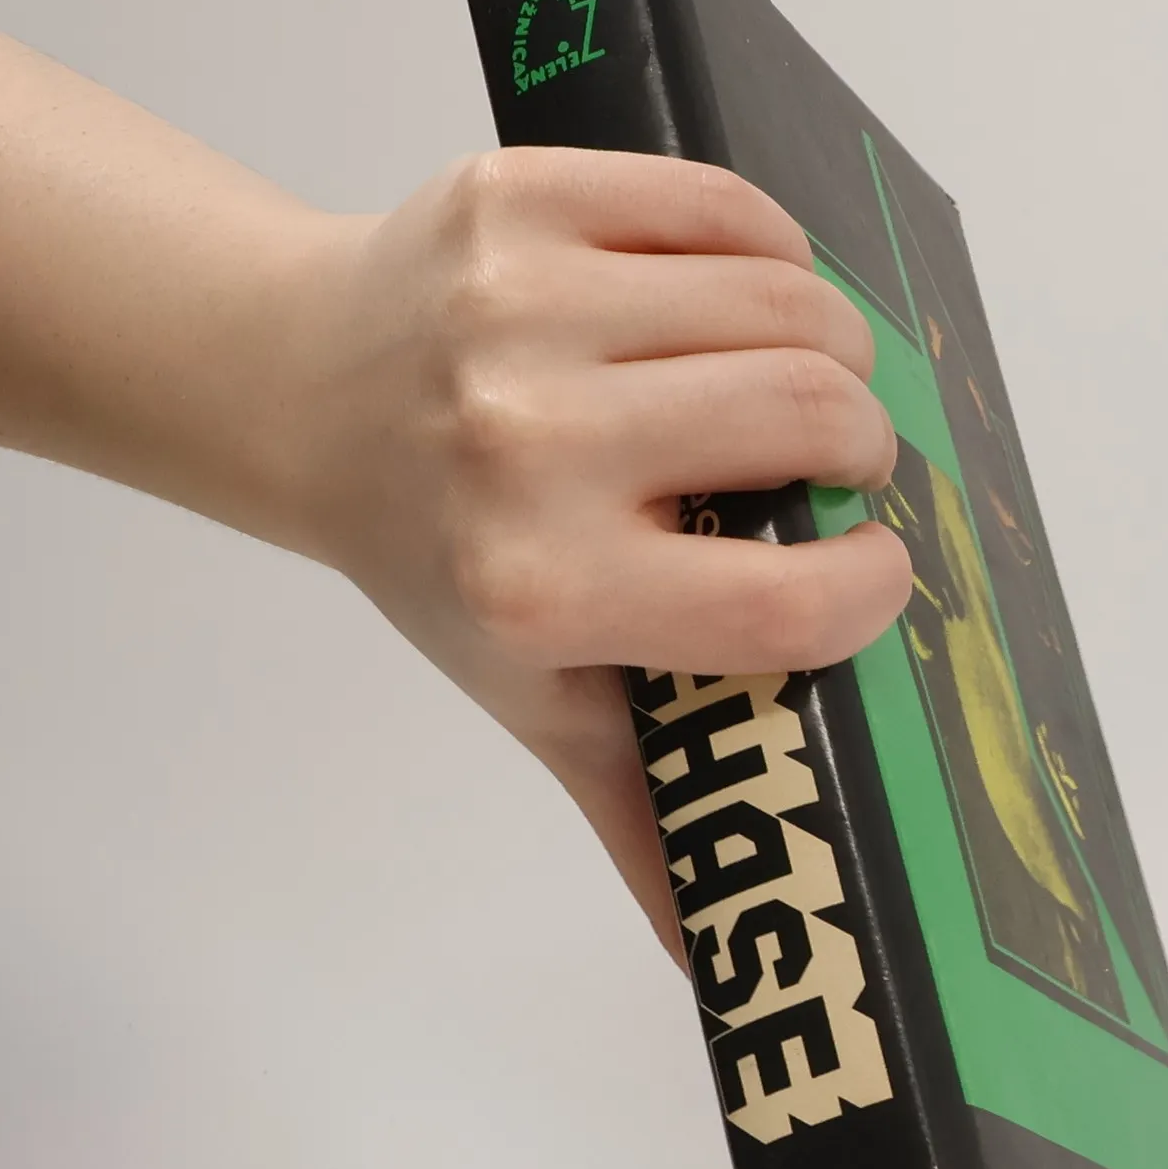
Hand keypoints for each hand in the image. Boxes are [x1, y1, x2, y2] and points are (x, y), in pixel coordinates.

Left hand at [295, 147, 911, 952]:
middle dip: (863, 446)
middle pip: (814, 417)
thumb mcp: (537, 699)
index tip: (865, 573)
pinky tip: (750, 296)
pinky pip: (723, 205)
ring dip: (831, 344)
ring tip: (802, 381)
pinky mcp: (522, 195)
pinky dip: (771, 248)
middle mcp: (528, 444)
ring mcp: (523, 306)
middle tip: (839, 466)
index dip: (866, 586)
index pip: (790, 602)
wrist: (300, 392)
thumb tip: (730, 973)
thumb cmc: (442, 558)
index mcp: (544, 590)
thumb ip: (650, 824)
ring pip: (790, 299)